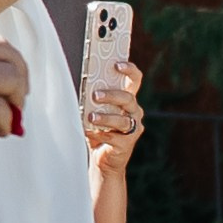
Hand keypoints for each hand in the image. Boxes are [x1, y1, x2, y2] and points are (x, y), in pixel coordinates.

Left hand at [83, 55, 144, 174]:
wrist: (102, 158)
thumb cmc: (98, 129)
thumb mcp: (95, 110)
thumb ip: (94, 99)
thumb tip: (87, 88)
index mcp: (127, 99)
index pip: (134, 80)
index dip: (129, 70)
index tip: (116, 64)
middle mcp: (134, 112)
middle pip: (128, 98)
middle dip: (112, 95)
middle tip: (95, 95)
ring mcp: (132, 128)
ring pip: (122, 119)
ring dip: (105, 117)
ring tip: (91, 117)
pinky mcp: (127, 144)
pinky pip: (114, 137)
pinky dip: (98, 134)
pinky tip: (88, 132)